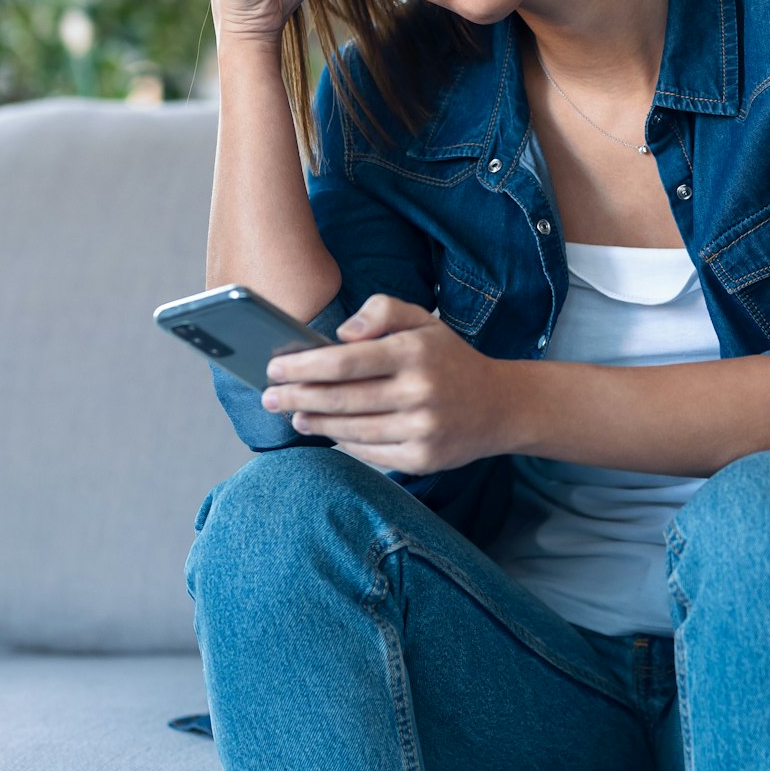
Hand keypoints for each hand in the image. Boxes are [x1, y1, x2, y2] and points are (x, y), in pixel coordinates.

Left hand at [258, 294, 521, 476]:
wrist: (500, 406)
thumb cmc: (450, 360)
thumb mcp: (423, 320)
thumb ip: (381, 311)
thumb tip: (340, 335)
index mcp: (415, 352)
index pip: (347, 361)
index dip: (305, 367)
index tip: (275, 367)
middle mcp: (419, 391)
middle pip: (342, 398)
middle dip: (297, 397)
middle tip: (269, 397)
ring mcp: (422, 429)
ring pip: (351, 429)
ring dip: (315, 422)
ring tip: (293, 414)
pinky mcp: (423, 459)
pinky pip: (370, 453)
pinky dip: (343, 443)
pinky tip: (326, 431)